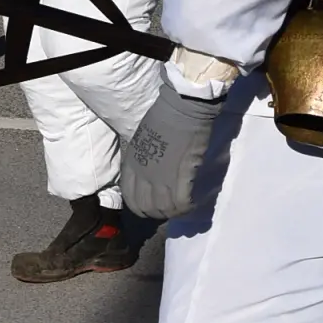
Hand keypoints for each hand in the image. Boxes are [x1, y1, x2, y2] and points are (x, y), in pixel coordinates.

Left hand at [122, 76, 219, 219]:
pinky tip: (192, 202)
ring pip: (163, 209)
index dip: (140, 206)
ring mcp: (161, 178)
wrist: (182, 109)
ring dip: (173, 212)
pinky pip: (181, 203)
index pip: (130, 197)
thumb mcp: (142, 138)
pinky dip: (186, 207)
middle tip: (168, 208)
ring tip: (182, 206)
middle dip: (156, 213)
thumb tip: (148, 171)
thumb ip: (142, 158)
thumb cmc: (162, 117)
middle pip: (145, 208)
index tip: (151, 205)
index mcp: (132, 164)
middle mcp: (143, 175)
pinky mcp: (180, 177)